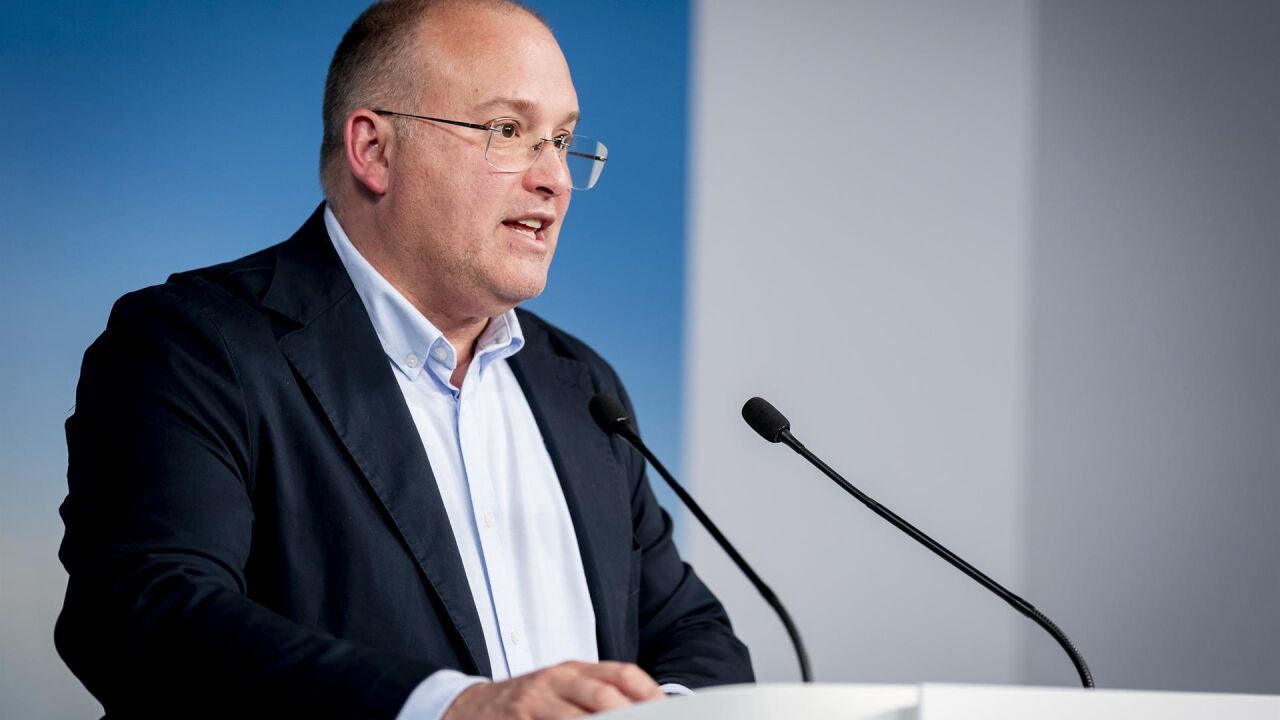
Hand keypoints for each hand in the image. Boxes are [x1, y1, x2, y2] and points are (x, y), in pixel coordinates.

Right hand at [443, 660, 665, 718]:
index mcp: (574, 669)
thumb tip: (649, 706)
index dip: (649, 692)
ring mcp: (535, 702)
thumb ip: (597, 695)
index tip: (669, 709)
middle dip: (632, 715)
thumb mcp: (562, 689)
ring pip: (580, 718)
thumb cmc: (527, 702)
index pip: (622, 673)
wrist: (468, 707)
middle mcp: (556, 680)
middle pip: (605, 696)